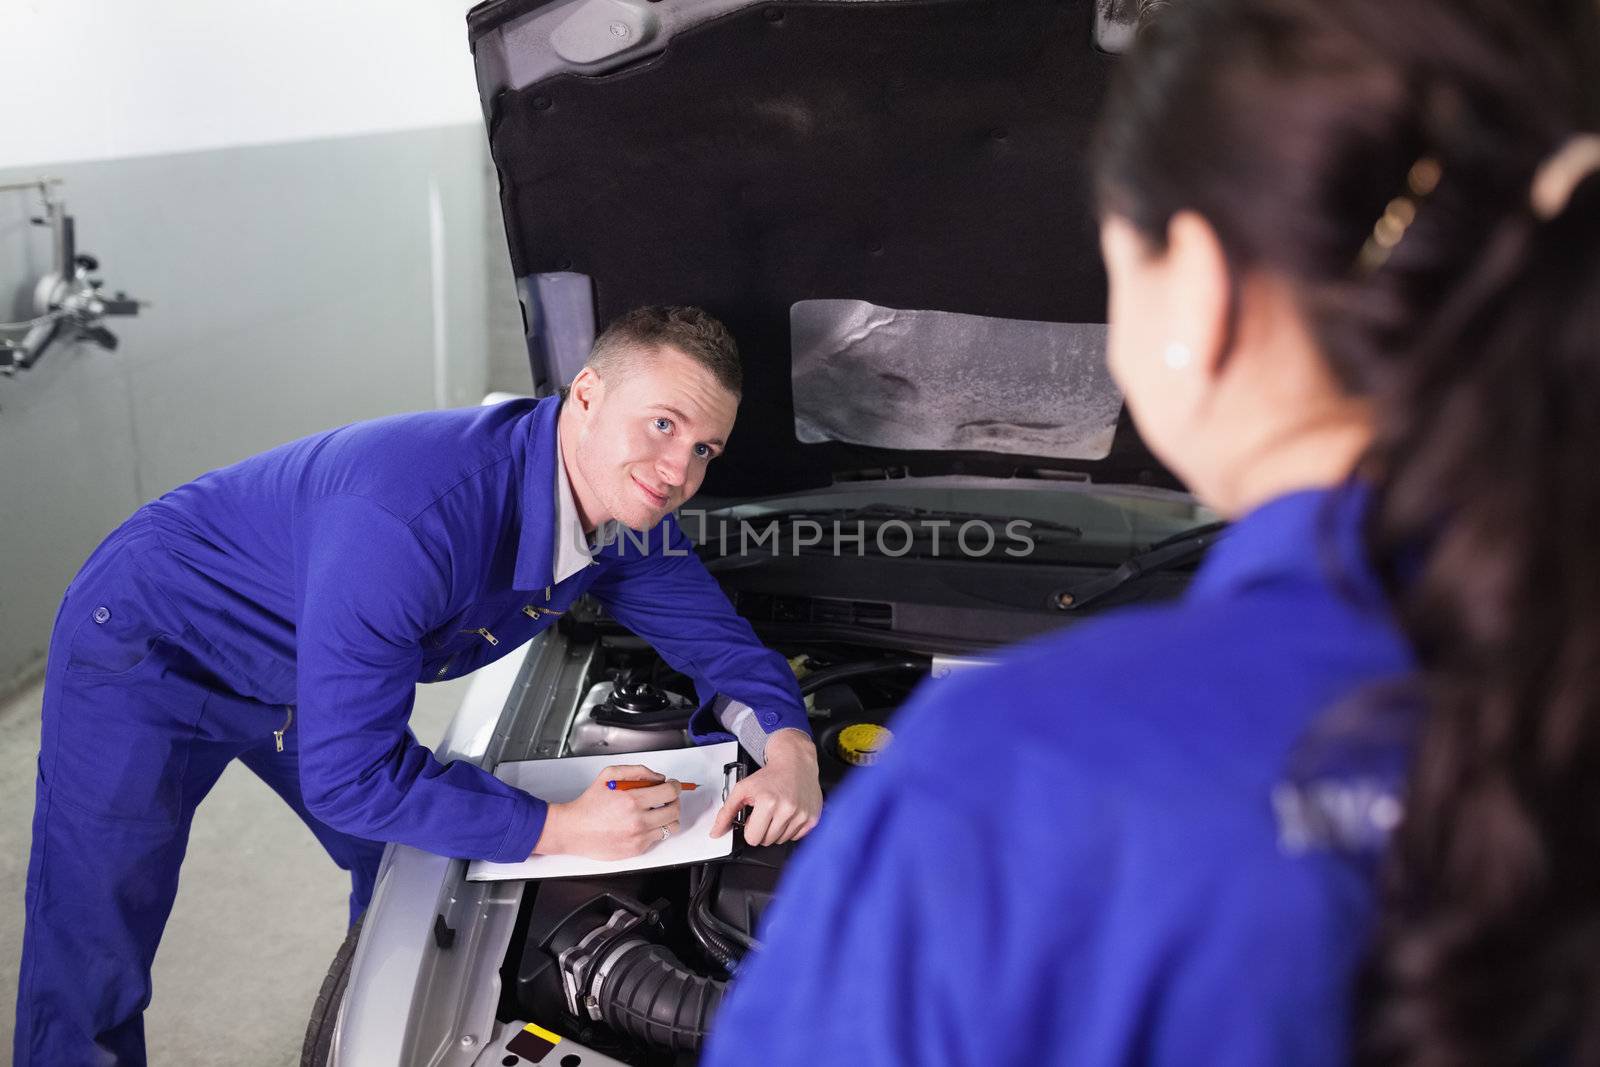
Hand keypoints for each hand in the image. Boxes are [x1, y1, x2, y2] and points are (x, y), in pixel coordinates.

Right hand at [532, 765, 681, 859]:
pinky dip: (654, 830)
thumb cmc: (589, 804)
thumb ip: (637, 771)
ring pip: (671, 827)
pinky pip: (657, 838)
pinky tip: (642, 824)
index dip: (675, 786)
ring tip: (657, 812)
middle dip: (674, 801)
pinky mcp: (636, 849)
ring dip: (668, 817)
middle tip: (666, 798)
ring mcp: (638, 837)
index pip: (669, 792)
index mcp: (632, 800)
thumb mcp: (609, 775)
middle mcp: (638, 820)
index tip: (672, 785)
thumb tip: (658, 778)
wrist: (573, 830)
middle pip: (675, 810)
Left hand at [711, 729, 822, 845]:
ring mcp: (802, 815)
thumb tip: (716, 832)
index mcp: (768, 802)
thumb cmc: (769, 775)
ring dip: (777, 830)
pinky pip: (796, 837)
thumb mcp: (742, 788)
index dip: (751, 828)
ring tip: (778, 811)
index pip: (753, 838)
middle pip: (767, 841)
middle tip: (766, 812)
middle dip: (763, 829)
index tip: (754, 816)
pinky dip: (790, 828)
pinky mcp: (812, 818)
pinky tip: (789, 813)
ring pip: (781, 841)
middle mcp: (787, 809)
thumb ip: (726, 812)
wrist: (795, 762)